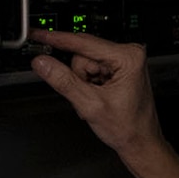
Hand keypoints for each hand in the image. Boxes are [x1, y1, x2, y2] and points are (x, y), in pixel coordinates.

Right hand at [30, 30, 178, 177]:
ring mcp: (123, 62)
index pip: (83, 43)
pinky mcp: (118, 70)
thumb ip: (63, 81)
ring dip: (82, 84)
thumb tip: (43, 63)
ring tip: (95, 100)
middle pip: (82, 55)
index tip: (38, 34)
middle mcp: (128, 54)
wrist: (140, 143)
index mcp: (128, 57)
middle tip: (85, 96)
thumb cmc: (129, 127)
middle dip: (78, 77)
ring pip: (83, 64)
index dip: (56, 39)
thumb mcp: (90, 105)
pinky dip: (88, 86)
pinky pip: (90, 71)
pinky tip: (97, 98)